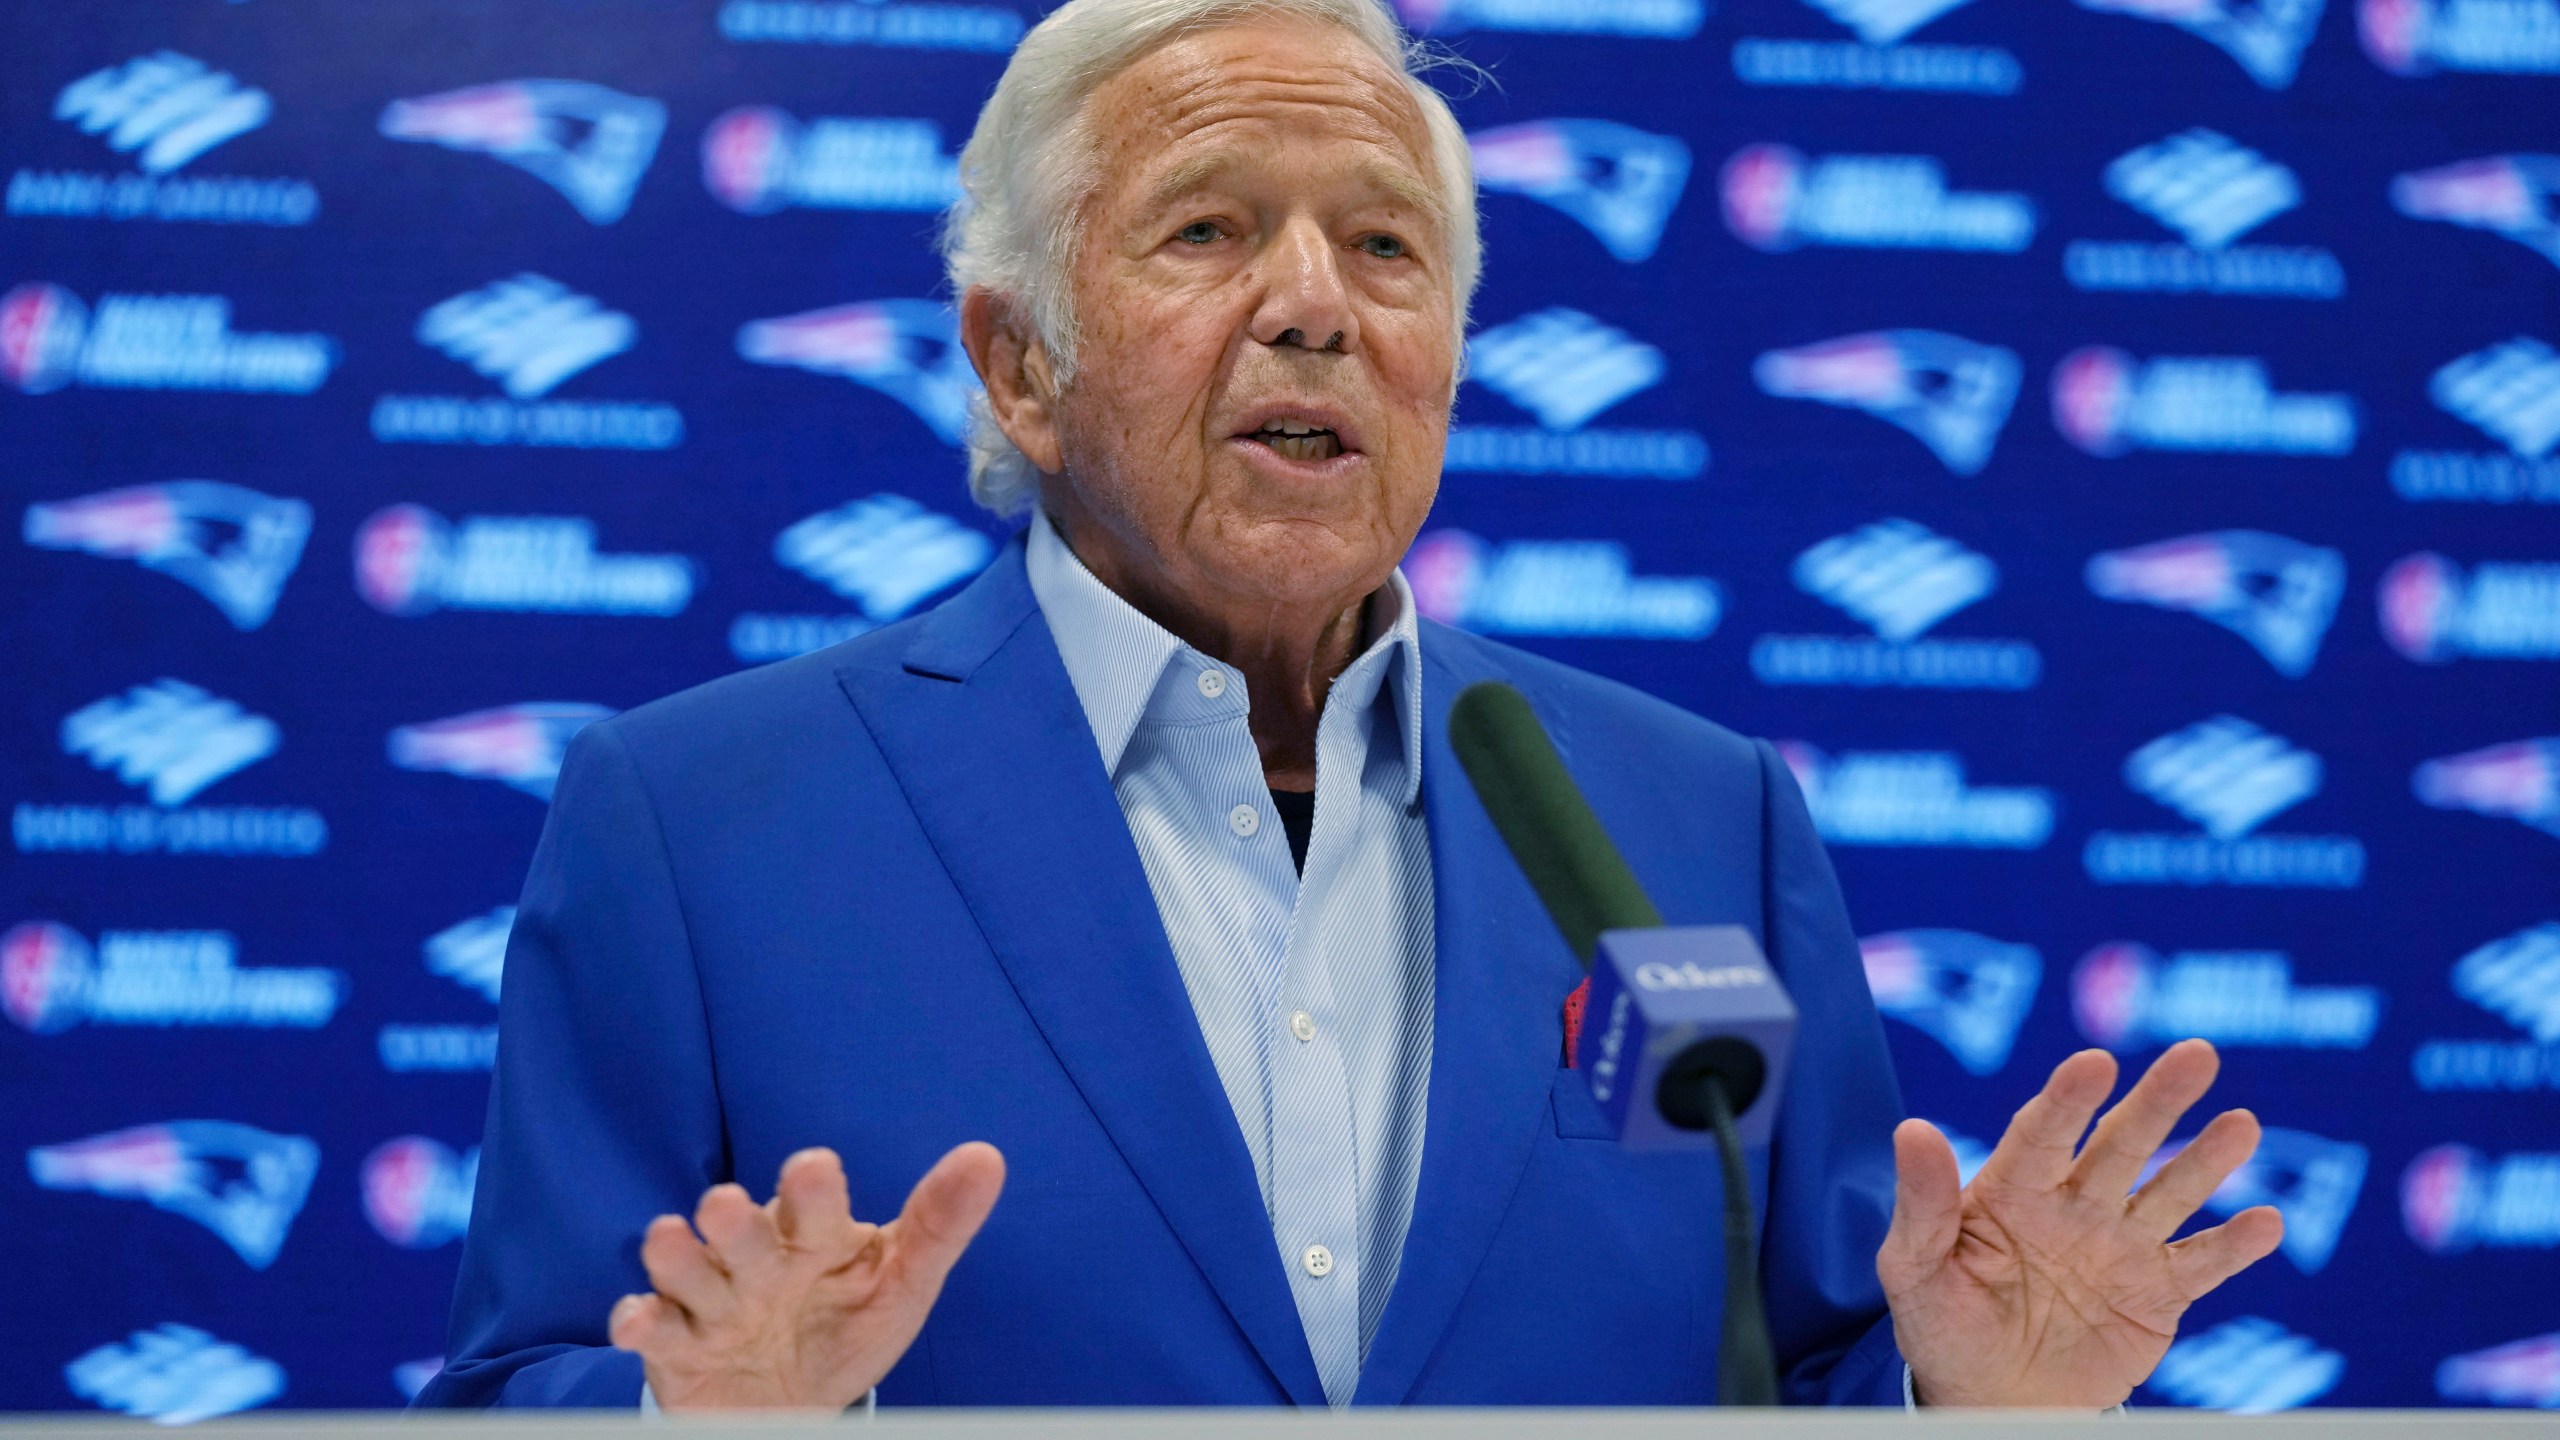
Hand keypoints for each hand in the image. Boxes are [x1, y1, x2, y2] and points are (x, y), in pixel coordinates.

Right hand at [609, 1142, 1005, 1411]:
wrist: (794, 1401)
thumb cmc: (848, 1322)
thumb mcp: (902, 1281)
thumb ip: (939, 1224)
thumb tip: (988, 1157)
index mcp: (814, 1237)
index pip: (814, 1207)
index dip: (812, 1189)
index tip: (815, 1170)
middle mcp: (758, 1260)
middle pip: (742, 1233)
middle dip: (733, 1221)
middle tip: (727, 1205)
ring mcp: (714, 1301)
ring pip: (689, 1272)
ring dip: (678, 1258)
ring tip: (670, 1238)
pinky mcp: (678, 1346)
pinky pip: (655, 1331)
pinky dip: (641, 1323)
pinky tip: (639, 1321)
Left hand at [1877, 1039, 2283, 1407]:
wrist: (1990, 1397)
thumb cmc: (1942, 1323)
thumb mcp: (1914, 1268)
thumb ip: (1923, 1204)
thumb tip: (1911, 1129)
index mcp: (2014, 1189)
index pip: (2044, 1132)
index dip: (2070, 1098)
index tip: (2096, 1062)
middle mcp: (2075, 1205)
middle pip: (2121, 1143)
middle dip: (2158, 1100)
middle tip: (2196, 1054)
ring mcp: (2120, 1245)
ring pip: (2171, 1191)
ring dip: (2207, 1159)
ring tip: (2242, 1124)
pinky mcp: (2156, 1294)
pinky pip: (2200, 1264)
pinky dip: (2234, 1245)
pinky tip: (2266, 1222)